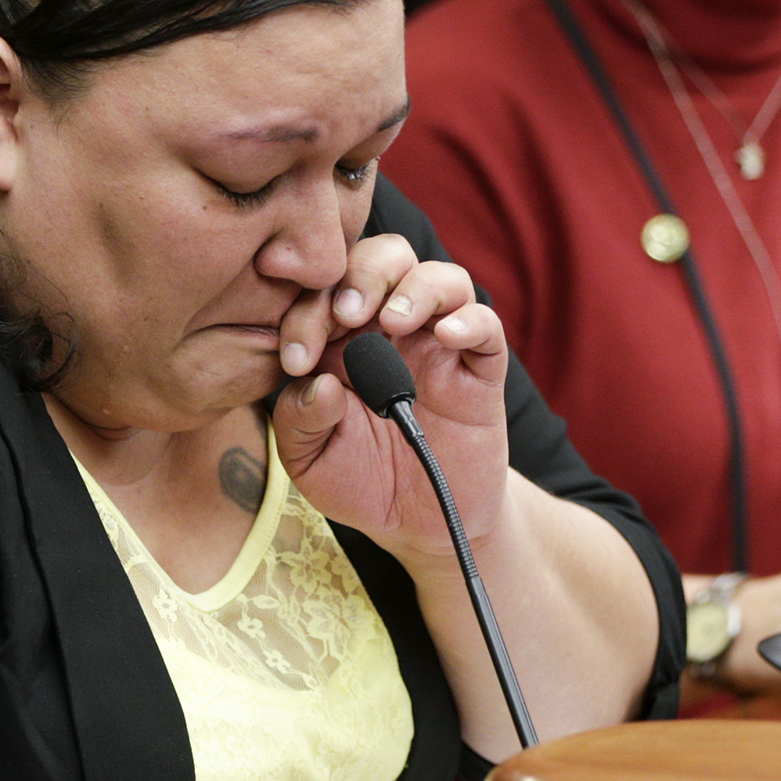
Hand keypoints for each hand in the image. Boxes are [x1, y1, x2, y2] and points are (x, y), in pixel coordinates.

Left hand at [270, 235, 508, 569]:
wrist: (419, 523)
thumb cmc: (359, 480)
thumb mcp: (309, 460)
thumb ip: (298, 420)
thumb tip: (320, 382)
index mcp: (340, 337)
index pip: (324, 290)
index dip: (306, 310)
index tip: (295, 359)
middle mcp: (390, 329)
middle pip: (384, 258)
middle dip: (362, 274)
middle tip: (347, 314)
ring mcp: (438, 345)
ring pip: (439, 277)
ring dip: (414, 287)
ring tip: (394, 322)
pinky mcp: (480, 370)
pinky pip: (486, 325)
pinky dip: (469, 321)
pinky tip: (445, 336)